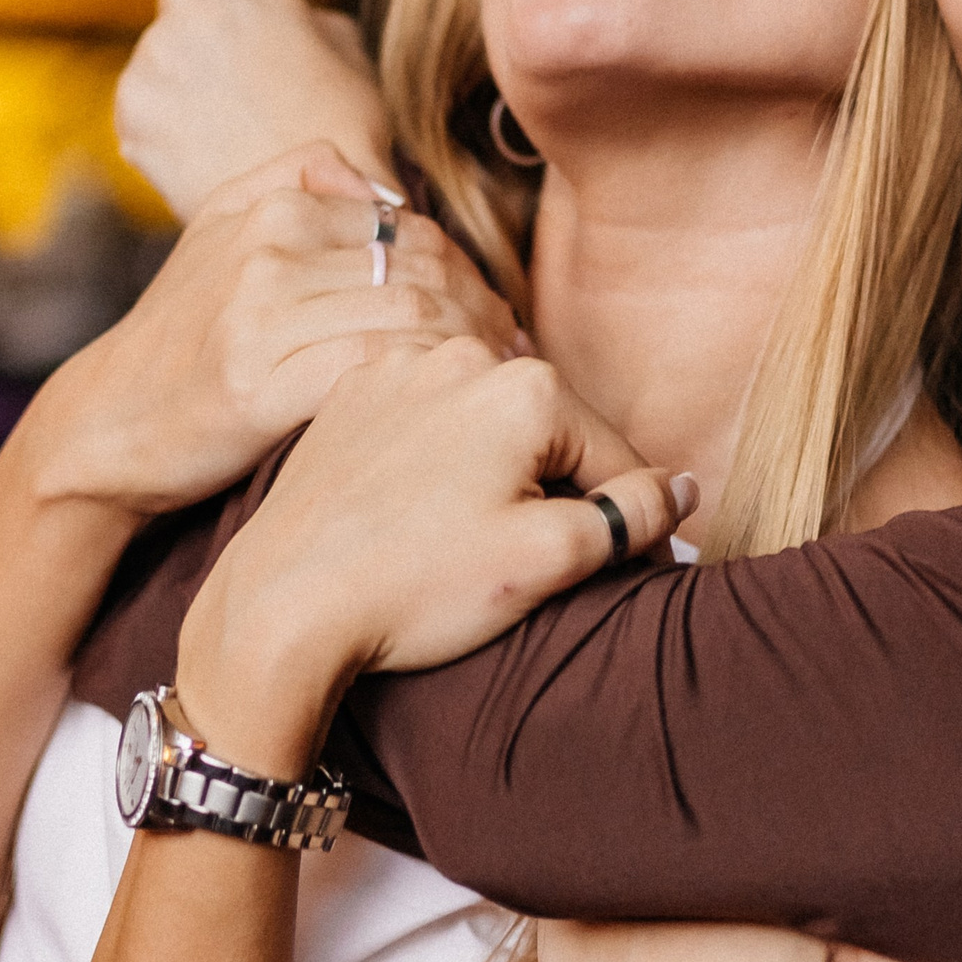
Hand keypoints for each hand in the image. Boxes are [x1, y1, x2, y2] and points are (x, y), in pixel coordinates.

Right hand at [22, 147, 525, 518]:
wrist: (107, 424)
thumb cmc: (180, 337)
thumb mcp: (218, 230)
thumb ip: (294, 179)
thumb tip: (381, 184)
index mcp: (275, 206)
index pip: (412, 230)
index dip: (470, 275)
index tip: (500, 320)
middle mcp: (271, 249)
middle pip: (422, 269)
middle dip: (483, 314)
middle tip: (516, 357)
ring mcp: (263, 315)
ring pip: (411, 316)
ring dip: (468, 352)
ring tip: (493, 386)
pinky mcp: (261, 385)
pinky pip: (374, 369)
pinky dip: (423, 384)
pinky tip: (445, 411)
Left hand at [117, 0, 395, 220]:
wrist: (315, 205)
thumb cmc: (346, 129)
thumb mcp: (352, 53)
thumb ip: (309, 20)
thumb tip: (294, 23)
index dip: (258, 19)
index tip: (274, 54)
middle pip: (189, 16)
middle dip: (210, 48)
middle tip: (248, 98)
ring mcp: (150, 56)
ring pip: (162, 69)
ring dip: (185, 94)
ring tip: (232, 136)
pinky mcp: (128, 113)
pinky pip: (145, 119)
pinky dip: (168, 138)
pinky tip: (210, 160)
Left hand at [174, 341, 693, 779]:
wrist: (280, 606)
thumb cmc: (416, 587)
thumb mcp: (548, 560)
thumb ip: (633, 515)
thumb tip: (681, 486)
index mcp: (526, 386)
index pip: (616, 454)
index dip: (624, 518)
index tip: (610, 567)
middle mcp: (462, 354)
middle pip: (551, 428)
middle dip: (555, 488)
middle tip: (524, 561)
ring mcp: (398, 369)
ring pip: (485, 421)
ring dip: (495, 471)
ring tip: (464, 542)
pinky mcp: (348, 395)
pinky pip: (424, 421)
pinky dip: (436, 460)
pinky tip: (415, 516)